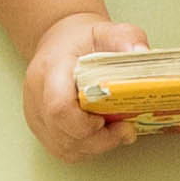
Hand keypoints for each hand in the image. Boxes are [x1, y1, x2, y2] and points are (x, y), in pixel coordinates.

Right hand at [21, 12, 146, 161]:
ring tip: (116, 132)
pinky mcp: (41, 128)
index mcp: (51, 69)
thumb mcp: (107, 30)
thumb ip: (126, 38)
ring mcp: (36, 115)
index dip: (85, 123)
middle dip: (100, 139)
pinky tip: (101, 136)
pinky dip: (86, 149)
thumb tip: (143, 52)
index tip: (106, 118)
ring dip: (95, 147)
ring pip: (64, 148)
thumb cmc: (82, 40)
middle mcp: (37, 96)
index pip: (59, 106)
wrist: (59, 43)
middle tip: (125, 129)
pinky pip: (63, 150)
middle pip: (64, 134)